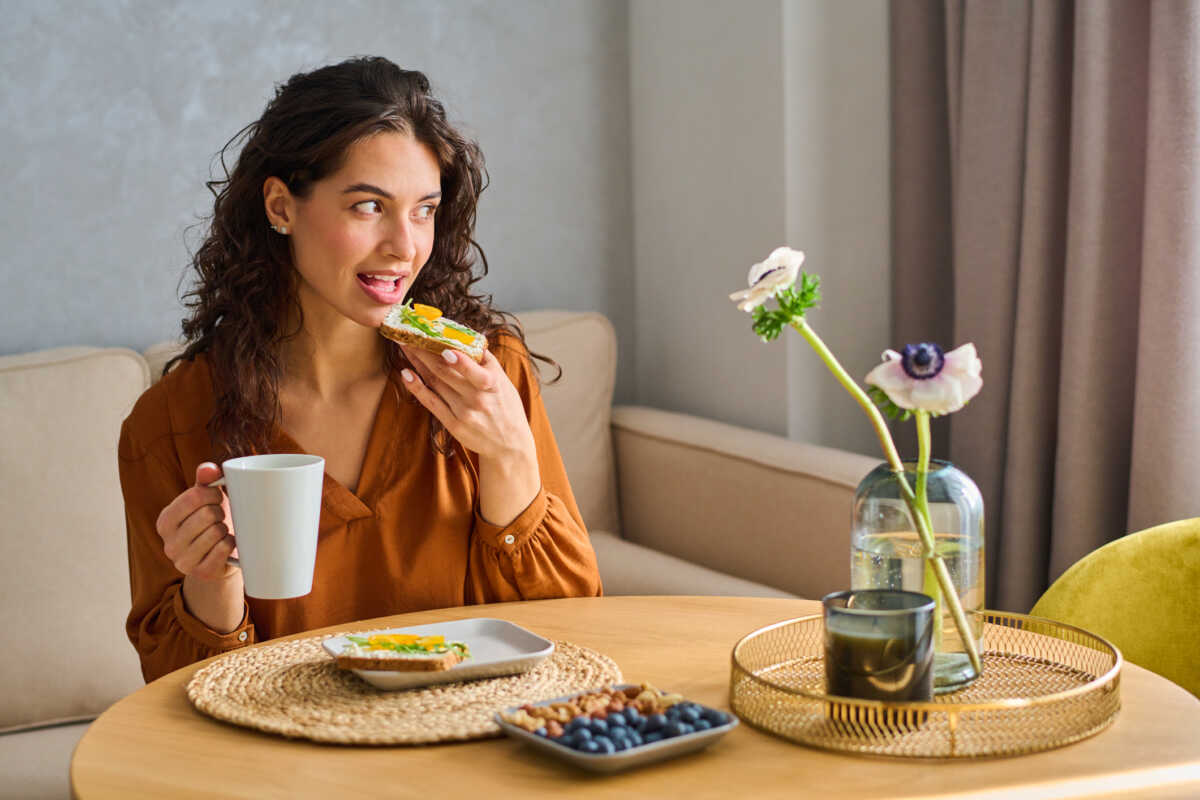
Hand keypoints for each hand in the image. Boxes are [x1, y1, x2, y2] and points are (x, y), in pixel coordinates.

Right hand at [155, 462, 238, 580]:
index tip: (217, 498)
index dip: (213, 494)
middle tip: (220, 518)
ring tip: (221, 532)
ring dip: (225, 529)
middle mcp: (169, 544)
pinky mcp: (203, 573)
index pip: (194, 497)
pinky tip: (227, 545)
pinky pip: (224, 550)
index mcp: (165, 521)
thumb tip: (208, 469)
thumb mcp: (205, 501)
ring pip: (216, 532)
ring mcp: (184, 562)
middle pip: (207, 514)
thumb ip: (205, 481)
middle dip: (220, 512)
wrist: (219, 560)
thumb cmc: (211, 524)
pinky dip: (231, 544)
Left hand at [400, 346, 536, 463]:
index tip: (444, 348)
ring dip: (417, 364)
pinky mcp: (453, 424)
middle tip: (409, 335)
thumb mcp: (504, 382)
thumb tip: (471, 337)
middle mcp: (477, 399)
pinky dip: (417, 388)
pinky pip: (431, 403)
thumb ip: (487, 360)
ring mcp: (463, 412)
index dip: (459, 361)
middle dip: (425, 352)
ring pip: (435, 383)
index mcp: (492, 385)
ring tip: (405, 347)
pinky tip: (406, 374)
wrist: (509, 445)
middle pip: (445, 373)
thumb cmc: (507, 408)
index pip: (474, 371)